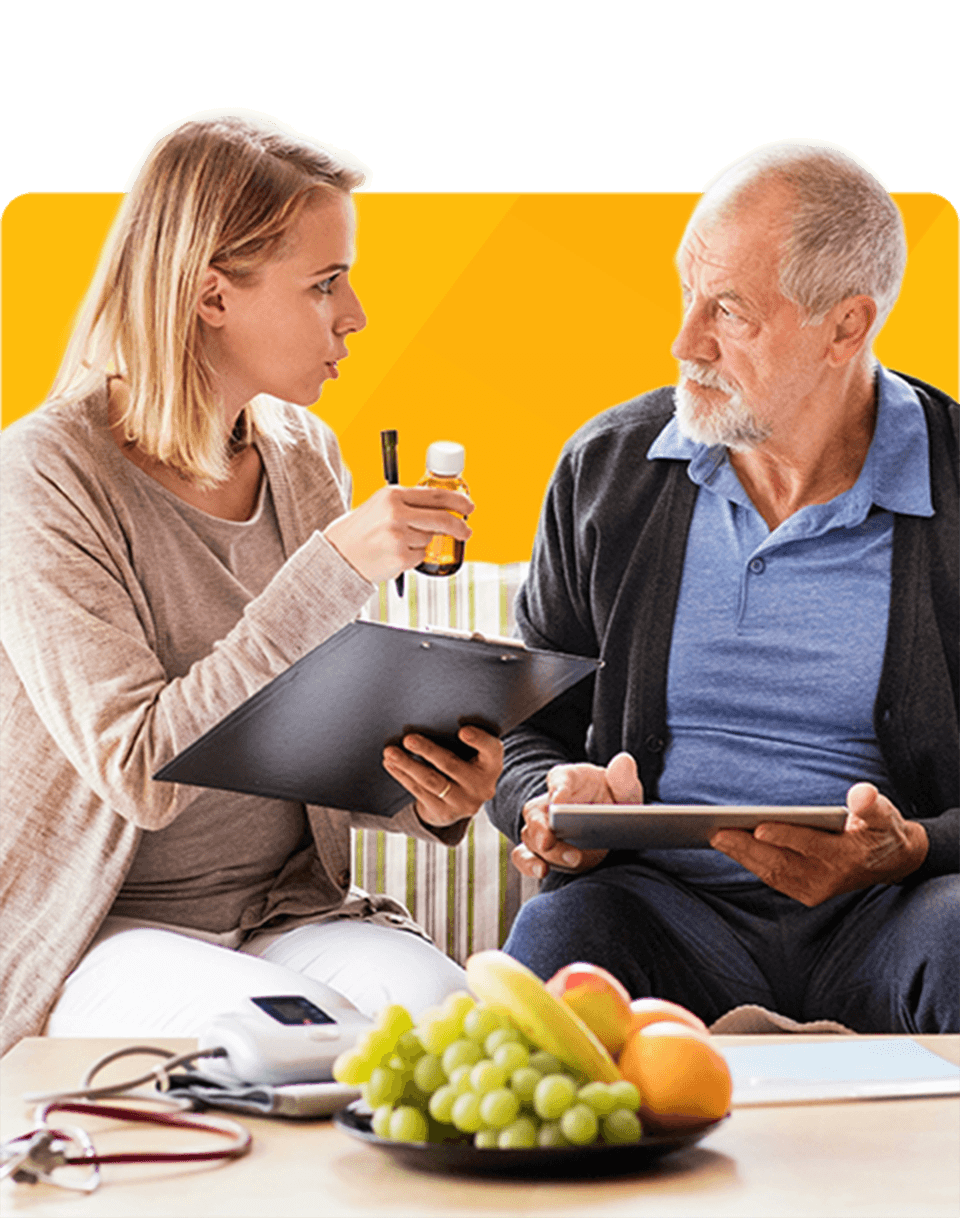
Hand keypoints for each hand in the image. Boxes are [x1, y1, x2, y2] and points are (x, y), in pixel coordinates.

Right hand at [324, 486, 473, 583]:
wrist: (338, 555)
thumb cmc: (360, 530)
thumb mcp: (380, 505)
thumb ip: (408, 503)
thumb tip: (443, 507)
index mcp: (392, 494)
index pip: (435, 494)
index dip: (457, 501)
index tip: (469, 506)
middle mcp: (396, 513)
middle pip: (442, 518)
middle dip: (459, 526)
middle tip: (466, 531)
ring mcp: (399, 536)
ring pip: (429, 539)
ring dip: (422, 542)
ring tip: (397, 542)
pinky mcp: (400, 557)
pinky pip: (420, 556)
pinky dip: (413, 557)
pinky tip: (394, 554)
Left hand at [382, 726, 502, 828]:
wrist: (460, 802)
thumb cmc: (464, 763)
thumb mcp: (473, 753)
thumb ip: (463, 738)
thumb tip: (430, 713)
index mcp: (492, 765)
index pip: (491, 749)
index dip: (479, 740)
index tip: (462, 731)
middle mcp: (482, 786)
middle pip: (452, 765)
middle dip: (428, 750)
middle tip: (408, 739)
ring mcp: (463, 802)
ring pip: (431, 781)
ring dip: (408, 765)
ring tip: (390, 752)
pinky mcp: (444, 812)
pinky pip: (419, 792)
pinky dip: (402, 776)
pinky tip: (391, 764)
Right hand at [512, 752, 643, 879]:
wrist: (611, 826)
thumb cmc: (613, 800)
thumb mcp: (625, 789)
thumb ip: (623, 778)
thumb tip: (623, 762)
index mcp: (568, 779)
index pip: (558, 778)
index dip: (557, 789)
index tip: (559, 801)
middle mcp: (549, 803)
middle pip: (536, 812)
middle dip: (542, 828)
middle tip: (551, 839)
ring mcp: (542, 828)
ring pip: (531, 837)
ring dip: (547, 851)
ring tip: (572, 859)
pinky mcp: (542, 851)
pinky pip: (525, 856)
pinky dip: (529, 864)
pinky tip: (543, 871)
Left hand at [710, 782, 929, 905]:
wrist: (890, 862)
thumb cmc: (881, 829)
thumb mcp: (885, 814)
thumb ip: (872, 805)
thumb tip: (860, 796)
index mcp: (847, 855)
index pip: (810, 845)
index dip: (784, 836)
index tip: (758, 826)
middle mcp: (828, 877)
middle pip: (781, 863)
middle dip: (747, 848)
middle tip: (717, 832)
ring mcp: (815, 889)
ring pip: (772, 872)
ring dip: (742, 856)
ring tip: (715, 837)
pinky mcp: (805, 893)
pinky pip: (773, 878)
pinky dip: (750, 863)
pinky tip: (729, 847)